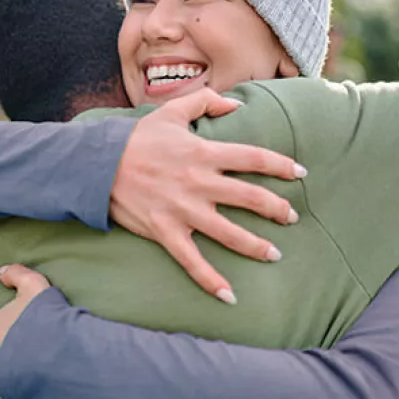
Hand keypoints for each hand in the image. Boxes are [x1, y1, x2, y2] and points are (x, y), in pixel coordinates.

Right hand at [109, 88, 305, 304]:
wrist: (98, 164)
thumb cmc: (136, 138)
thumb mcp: (171, 111)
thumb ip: (205, 102)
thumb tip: (235, 105)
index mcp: (204, 153)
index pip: (253, 158)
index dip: (280, 166)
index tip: (300, 173)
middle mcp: (199, 183)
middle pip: (249, 197)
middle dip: (276, 208)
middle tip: (291, 217)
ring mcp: (183, 210)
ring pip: (229, 232)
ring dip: (255, 245)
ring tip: (274, 254)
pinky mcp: (166, 231)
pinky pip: (192, 261)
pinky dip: (211, 280)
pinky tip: (230, 296)